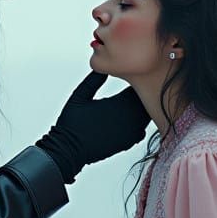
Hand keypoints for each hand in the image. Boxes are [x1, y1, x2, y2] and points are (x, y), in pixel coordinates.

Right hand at [35, 71, 149, 183]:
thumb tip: (104, 67)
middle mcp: (129, 118)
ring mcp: (131, 131)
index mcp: (120, 103)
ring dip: (140, 108)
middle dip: (141, 92)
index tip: (130, 74)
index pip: (139, 86)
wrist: (69, 150)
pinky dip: (137, 122)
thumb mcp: (80, 96)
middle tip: (133, 87)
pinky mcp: (129, 142)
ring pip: (146, 114)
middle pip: (147, 99)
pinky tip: (126, 119)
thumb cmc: (71, 124)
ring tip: (128, 103)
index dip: (136, 78)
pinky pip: (142, 128)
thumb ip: (94, 80)